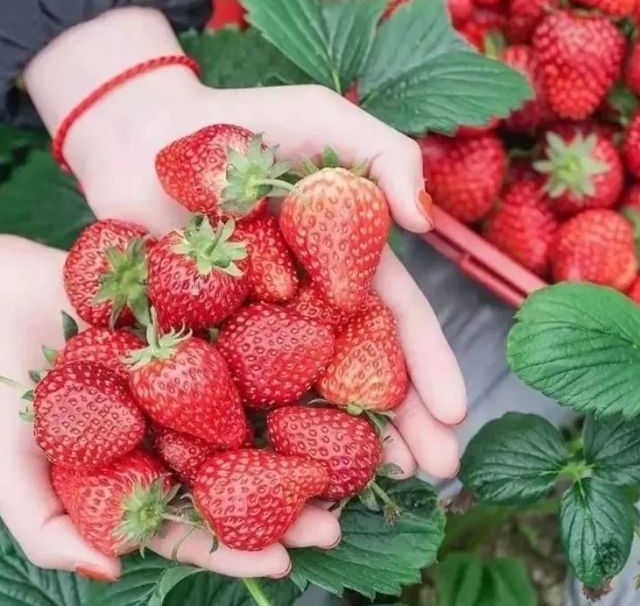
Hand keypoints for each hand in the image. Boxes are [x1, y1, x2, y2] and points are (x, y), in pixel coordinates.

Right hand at [0, 236, 342, 579]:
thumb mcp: (9, 461)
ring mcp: (194, 375)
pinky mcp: (203, 322)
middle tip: (337, 521)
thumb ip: (46, 524)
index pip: (195, 518)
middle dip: (287, 498)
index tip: (283, 565)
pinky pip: (248, 340)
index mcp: (142, 466)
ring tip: (352, 457)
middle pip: (240, 471)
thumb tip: (108, 570)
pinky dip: (287, 354)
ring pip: (256, 411)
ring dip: (302, 434)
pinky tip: (325, 367)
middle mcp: (176, 424)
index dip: (235, 545)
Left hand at [24, 7, 467, 562]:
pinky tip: (272, 475)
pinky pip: (229, 389)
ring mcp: (253, 327)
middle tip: (434, 474)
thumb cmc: (241, 121)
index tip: (455, 413)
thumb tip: (426, 221)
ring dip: (335, 445)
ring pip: (301, 395)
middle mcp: (304, 305)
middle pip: (358, 372)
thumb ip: (386, 154)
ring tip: (366, 493)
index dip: (428, 366)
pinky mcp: (197, 339)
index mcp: (342, 263)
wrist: (147, 133)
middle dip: (401, 425)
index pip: (395, 322)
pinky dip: (252, 431)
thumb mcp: (324, 119)